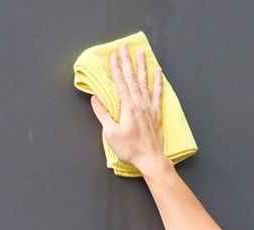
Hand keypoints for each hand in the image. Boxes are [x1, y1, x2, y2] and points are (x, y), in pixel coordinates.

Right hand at [90, 43, 167, 174]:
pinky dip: (158, 81)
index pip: (120, 83)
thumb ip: (103, 114)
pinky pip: (157, 93)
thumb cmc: (130, 149)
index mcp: (127, 107)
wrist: (150, 159)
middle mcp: (139, 104)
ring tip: (140, 53)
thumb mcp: (111, 134)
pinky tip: (158, 72)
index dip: (116, 68)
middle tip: (124, 47)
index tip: (113, 55)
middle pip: (132, 78)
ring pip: (145, 82)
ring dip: (142, 66)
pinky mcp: (156, 113)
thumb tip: (95, 100)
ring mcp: (149, 107)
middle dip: (127, 61)